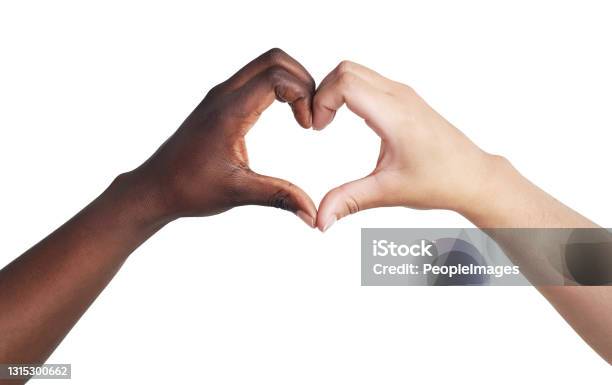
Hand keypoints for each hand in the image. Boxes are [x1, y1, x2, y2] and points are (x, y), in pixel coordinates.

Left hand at [128, 48, 316, 226]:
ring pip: (264, 65)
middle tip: (312, 112)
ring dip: (291, 81)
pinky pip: (255, 78)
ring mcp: (220, 95)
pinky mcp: (220, 101)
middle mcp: (224, 95)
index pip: (275, 76)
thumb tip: (313, 214)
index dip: (302, 94)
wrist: (155, 188)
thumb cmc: (189, 189)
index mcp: (229, 112)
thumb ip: (279, 197)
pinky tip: (285, 113)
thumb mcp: (238, 193)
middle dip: (302, 80)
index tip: (308, 125)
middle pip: (274, 59)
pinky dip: (278, 86)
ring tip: (302, 113)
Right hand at [312, 61, 499, 230]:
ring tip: (327, 122)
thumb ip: (348, 201)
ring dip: (334, 91)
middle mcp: (399, 96)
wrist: (472, 176)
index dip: (322, 101)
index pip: (346, 84)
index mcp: (395, 115)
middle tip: (317, 124)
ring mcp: (403, 93)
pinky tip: (345, 118)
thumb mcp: (388, 192)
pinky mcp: (404, 98)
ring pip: (356, 71)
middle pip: (346, 70)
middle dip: (322, 92)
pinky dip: (348, 92)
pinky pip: (367, 80)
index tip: (318, 128)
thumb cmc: (439, 182)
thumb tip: (319, 220)